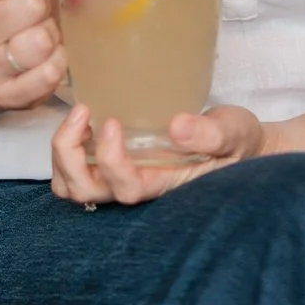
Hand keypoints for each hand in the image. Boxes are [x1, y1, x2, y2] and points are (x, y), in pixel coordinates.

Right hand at [0, 0, 67, 112]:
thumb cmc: (2, 6)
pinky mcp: (6, 96)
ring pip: (42, 40)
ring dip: (50, 34)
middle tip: (32, 12)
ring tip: (37, 33)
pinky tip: (45, 57)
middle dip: (42, 5)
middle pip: (34, 4)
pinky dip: (57, 62)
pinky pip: (50, 74)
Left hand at [51, 102, 269, 205]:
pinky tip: (83, 121)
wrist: (240, 146)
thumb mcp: (234, 132)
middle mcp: (139, 187)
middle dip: (71, 155)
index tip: (113, 122)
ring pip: (73, 187)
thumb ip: (211, 134)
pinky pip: (76, 171)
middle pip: (85, 192)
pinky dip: (68, 150)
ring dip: (63, 154)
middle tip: (83, 112)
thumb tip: (177, 127)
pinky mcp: (115, 166)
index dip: (110, 160)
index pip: (127, 188)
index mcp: (166, 185)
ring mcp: (123, 179)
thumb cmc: (238, 143)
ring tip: (79, 116)